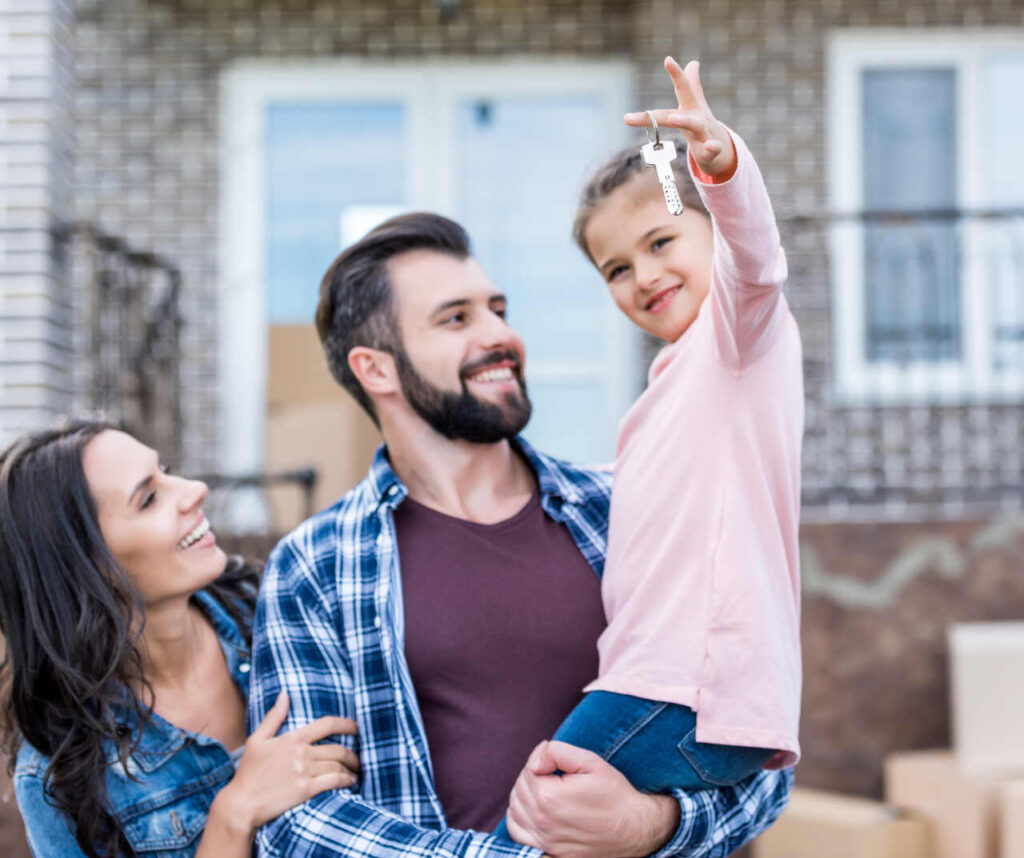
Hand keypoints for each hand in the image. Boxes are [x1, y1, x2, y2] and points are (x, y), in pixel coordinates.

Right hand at [212, 691, 359, 833]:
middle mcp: (302, 753)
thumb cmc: (249, 772)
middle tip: (358, 757)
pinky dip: (346, 780)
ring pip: (338, 765)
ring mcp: (305, 772)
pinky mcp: (306, 790)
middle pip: (338, 748)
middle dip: (353, 753)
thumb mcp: (257, 740)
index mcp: (293, 738)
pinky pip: (334, 781)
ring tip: (355, 771)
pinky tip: (350, 782)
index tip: (358, 727)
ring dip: (351, 768)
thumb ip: (274, 716)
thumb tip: (285, 694)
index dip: (347, 724)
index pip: (328, 725)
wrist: (241, 803)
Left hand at [505, 741, 679, 857]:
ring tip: (545, 786)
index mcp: (550, 797)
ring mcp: (544, 840)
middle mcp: (543, 822)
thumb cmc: (614, 794)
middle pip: (519, 788)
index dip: (542, 760)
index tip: (558, 761)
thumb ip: (556, 752)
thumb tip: (535, 759)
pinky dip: (519, 817)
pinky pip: (518, 832)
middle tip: (554, 772)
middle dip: (533, 775)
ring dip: (524, 794)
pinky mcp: (548, 851)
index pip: (528, 770)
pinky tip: (533, 808)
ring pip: (515, 809)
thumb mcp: (591, 761)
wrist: (634, 829)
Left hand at [625, 57, 736, 180]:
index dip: (676, 73)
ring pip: (695, 125)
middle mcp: (697, 118)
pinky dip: (712, 147)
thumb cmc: (701, 125)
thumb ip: (692, 84)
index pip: (682, 87)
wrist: (720, 150)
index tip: (668, 59)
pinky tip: (711, 146)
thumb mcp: (695, 105)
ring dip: (684, 120)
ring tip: (673, 119)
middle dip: (665, 102)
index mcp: (690, 107)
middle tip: (653, 97)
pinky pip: (712, 149)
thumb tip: (693, 62)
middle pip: (679, 109)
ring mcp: (705, 133)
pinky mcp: (710, 152)